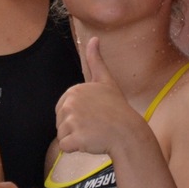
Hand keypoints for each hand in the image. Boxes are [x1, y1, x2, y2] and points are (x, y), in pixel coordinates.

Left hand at [55, 38, 149, 156]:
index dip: (77, 116)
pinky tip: (90, 142)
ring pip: (62, 135)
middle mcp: (70, 103)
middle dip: (74, 128)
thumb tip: (94, 38)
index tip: (94, 113)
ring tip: (93, 133)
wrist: (128, 132)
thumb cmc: (117, 108)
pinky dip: (75, 149)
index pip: (63, 110)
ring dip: (76, 139)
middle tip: (94, 125)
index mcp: (74, 90)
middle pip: (60, 123)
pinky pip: (65, 147)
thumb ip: (96, 60)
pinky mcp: (74, 138)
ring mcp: (72, 120)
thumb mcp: (106, 80)